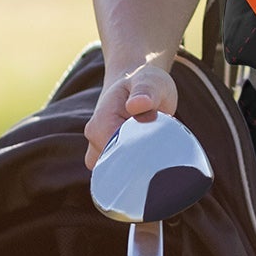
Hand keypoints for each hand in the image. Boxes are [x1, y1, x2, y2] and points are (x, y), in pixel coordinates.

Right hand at [84, 54, 180, 169]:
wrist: (135, 83)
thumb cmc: (144, 81)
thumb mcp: (150, 81)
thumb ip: (145, 92)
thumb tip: (137, 104)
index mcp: (101, 123)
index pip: (115, 154)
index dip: (138, 155)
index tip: (157, 149)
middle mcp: (95, 141)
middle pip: (116, 168)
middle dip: (139, 163)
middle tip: (160, 148)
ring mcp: (100, 151)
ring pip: (118, 174)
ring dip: (138, 166)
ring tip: (156, 148)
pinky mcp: (111, 157)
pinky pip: (122, 173)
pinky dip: (137, 168)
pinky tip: (151, 155)